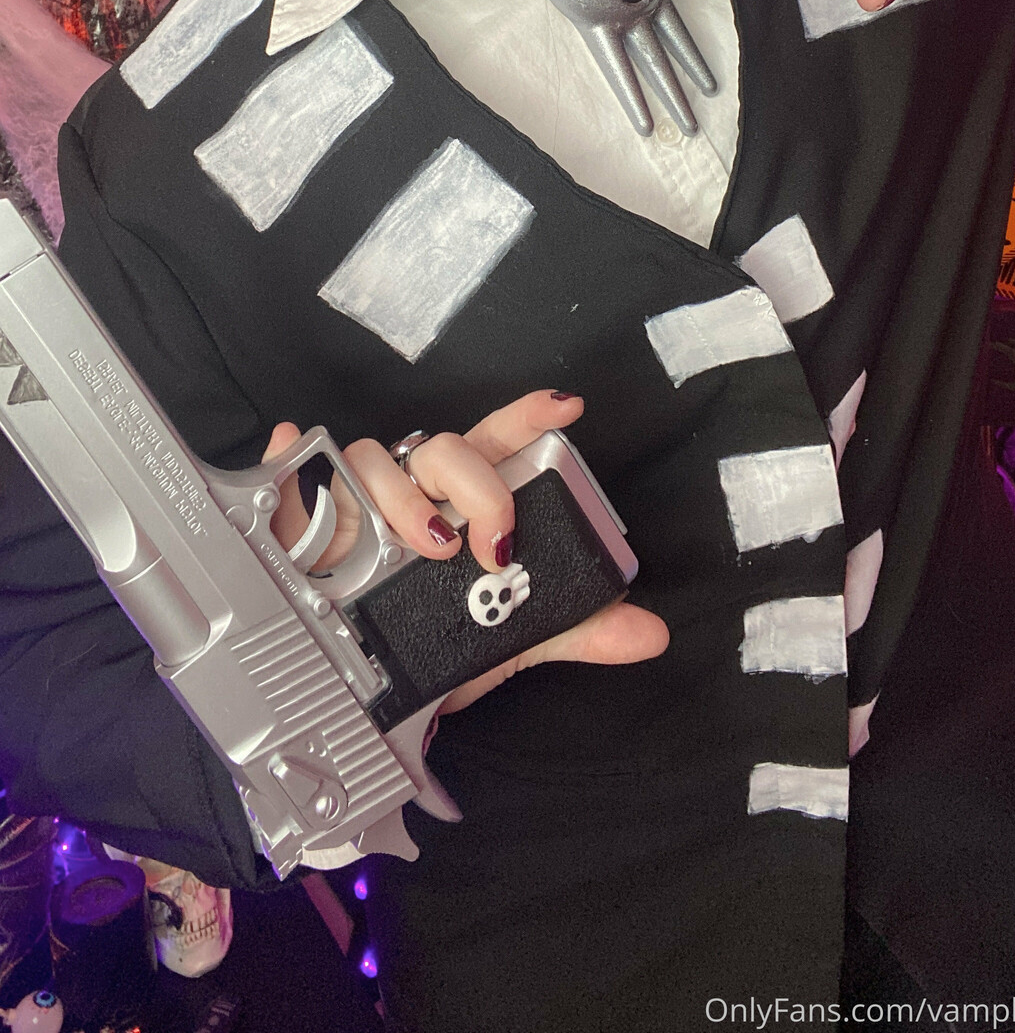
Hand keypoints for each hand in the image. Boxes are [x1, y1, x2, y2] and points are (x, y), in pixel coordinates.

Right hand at [262, 390, 667, 714]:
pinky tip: (288, 447)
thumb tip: (650, 633)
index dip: (528, 416)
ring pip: (378, 458)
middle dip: (473, 486)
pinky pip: (299, 475)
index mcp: (467, 499)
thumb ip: (576, 631)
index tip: (566, 404)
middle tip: (489, 543)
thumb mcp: (509, 636)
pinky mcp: (309, 520)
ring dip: (403, 498)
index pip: (499, 442)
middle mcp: (417, 489)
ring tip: (425, 546)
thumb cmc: (439, 636)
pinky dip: (292, 460)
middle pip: (445, 449)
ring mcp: (362, 502)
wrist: (371, 687)